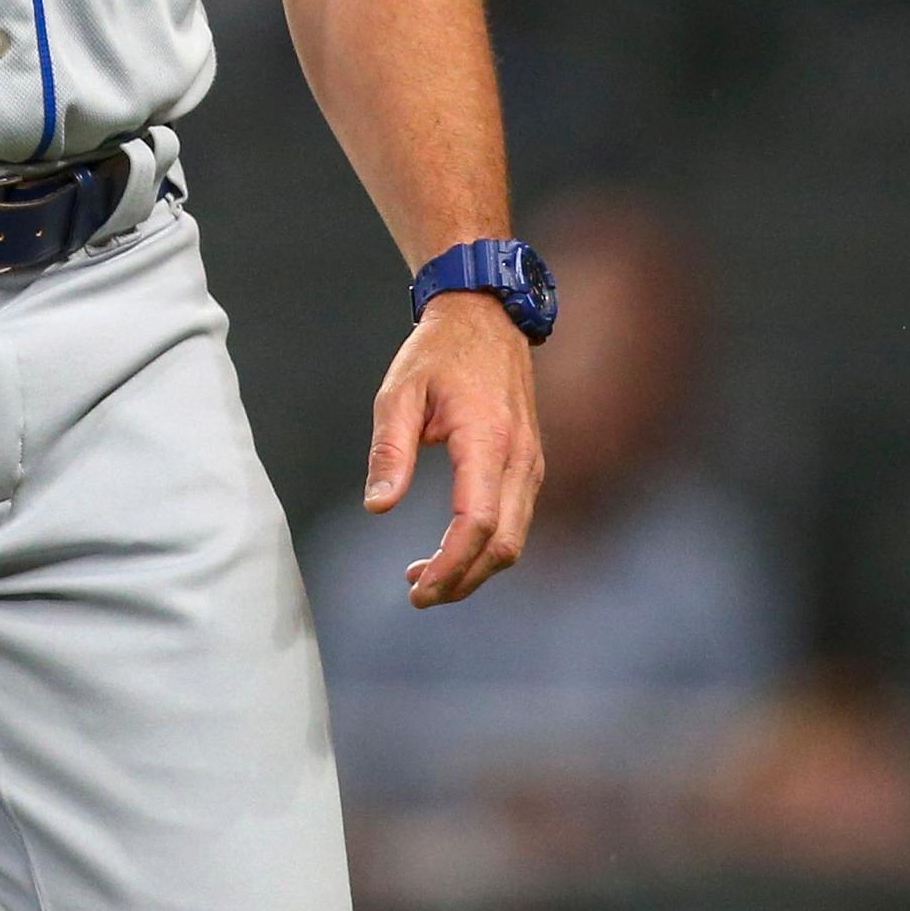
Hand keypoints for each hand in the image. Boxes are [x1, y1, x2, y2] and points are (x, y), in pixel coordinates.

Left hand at [364, 289, 542, 606]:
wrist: (486, 316)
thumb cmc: (438, 352)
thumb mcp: (399, 393)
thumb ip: (390, 450)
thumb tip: (378, 506)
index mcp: (487, 440)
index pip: (477, 523)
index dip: (450, 564)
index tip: (416, 588)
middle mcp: (520, 458)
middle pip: (504, 545)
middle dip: (463, 581)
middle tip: (417, 595)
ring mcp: (531, 463)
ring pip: (514, 539)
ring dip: (474, 568)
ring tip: (424, 578)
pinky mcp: (528, 465)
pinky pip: (515, 520)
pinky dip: (486, 546)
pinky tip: (449, 549)